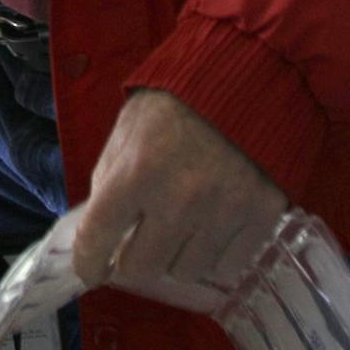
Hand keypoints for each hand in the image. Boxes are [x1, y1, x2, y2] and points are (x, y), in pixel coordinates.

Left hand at [71, 90, 286, 303]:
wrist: (246, 77)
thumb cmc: (177, 104)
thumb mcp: (127, 131)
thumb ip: (110, 179)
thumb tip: (101, 230)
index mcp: (135, 173)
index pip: (97, 241)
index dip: (89, 263)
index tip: (92, 269)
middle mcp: (178, 200)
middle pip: (143, 268)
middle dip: (134, 259)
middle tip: (138, 245)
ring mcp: (222, 211)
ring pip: (187, 272)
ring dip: (177, 257)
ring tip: (180, 229)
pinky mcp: (261, 216)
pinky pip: (228, 265)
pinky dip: (216, 254)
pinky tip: (212, 228)